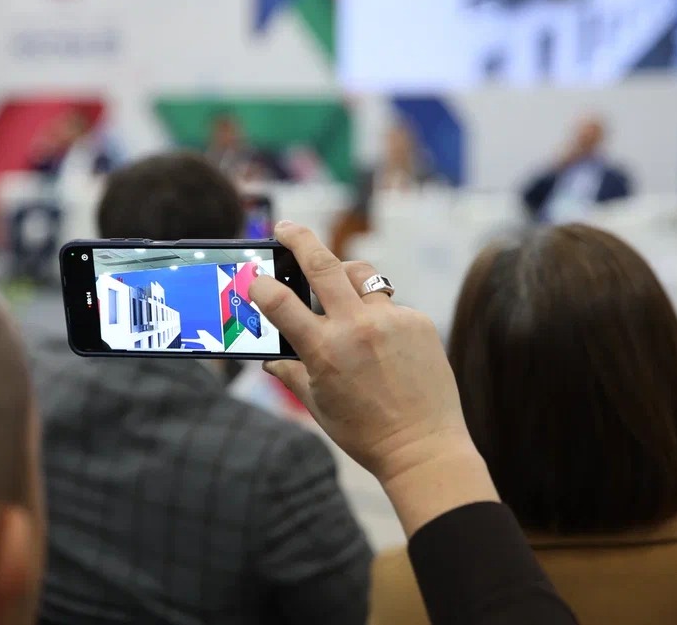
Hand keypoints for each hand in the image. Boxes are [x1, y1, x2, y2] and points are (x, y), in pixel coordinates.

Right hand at [250, 222, 496, 531]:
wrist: (424, 447)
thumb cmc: (365, 433)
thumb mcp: (318, 405)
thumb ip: (291, 374)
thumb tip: (269, 360)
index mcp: (324, 350)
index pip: (279, 302)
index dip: (260, 285)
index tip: (253, 278)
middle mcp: (357, 328)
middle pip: (323, 263)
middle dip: (299, 239)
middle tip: (285, 228)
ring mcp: (391, 321)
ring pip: (361, 275)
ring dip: (344, 274)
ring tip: (338, 287)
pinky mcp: (419, 322)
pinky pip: (389, 304)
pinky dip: (377, 313)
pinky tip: (382, 342)